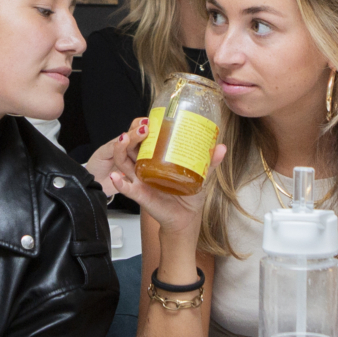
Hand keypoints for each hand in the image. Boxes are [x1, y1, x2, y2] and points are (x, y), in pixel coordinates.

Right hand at [97, 116, 221, 242]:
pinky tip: (116, 177)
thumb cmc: (189, 196)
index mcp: (157, 159)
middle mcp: (146, 167)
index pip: (146, 140)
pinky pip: (126, 188)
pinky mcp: (140, 194)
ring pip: (124, 162)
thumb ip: (209, 162)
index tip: (148, 118)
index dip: (142, 128)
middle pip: (132, 147)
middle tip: (142, 127)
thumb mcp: (200, 176)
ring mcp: (141, 180)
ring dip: (121, 150)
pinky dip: (120, 182)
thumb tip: (221, 147)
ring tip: (124, 139)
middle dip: (131, 134)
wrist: (186, 219)